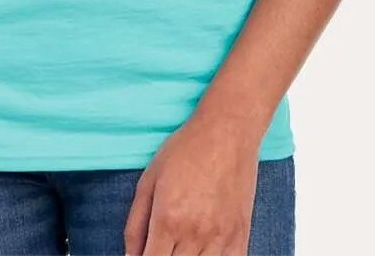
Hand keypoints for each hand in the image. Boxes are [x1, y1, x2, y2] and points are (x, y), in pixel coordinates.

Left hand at [123, 108, 262, 255]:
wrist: (227, 131)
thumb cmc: (186, 150)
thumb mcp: (148, 181)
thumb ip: (135, 225)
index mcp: (168, 220)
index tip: (145, 253)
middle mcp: (195, 235)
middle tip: (161, 245)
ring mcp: (220, 239)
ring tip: (179, 246)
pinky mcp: (240, 237)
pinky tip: (203, 251)